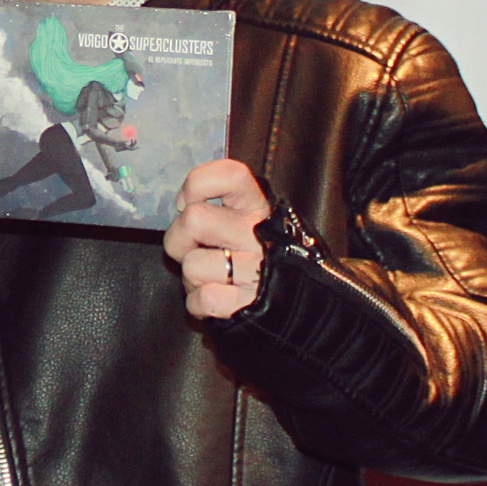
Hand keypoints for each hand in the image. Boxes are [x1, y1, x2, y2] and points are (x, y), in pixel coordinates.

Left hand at [163, 158, 271, 320]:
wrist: (308, 311)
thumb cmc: (265, 263)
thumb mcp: (254, 224)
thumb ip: (222, 208)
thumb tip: (182, 205)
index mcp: (259, 209)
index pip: (230, 174)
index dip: (197, 185)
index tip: (186, 203)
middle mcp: (259, 235)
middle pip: (194, 219)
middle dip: (179, 240)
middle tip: (193, 252)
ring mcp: (257, 272)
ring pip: (191, 265)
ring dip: (192, 279)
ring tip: (213, 280)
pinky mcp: (249, 306)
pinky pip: (202, 299)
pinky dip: (199, 305)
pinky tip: (218, 300)